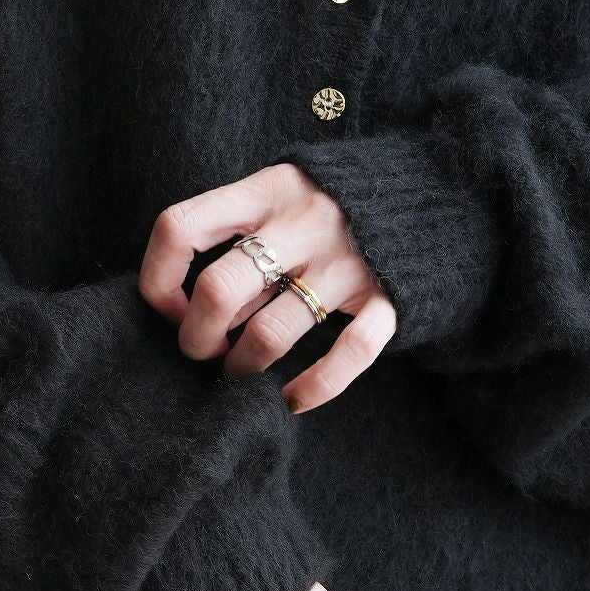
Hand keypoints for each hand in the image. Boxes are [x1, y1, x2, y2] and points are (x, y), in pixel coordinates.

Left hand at [138, 163, 396, 412]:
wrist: (430, 194)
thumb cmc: (335, 202)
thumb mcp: (282, 191)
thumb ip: (240, 228)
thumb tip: (187, 300)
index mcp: (267, 190)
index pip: (179, 229)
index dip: (159, 280)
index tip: (171, 309)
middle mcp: (303, 223)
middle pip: (218, 290)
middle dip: (196, 337)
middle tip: (202, 351)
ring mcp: (347, 263)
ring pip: (271, 332)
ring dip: (243, 366)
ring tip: (240, 371)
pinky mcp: (389, 298)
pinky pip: (349, 353)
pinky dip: (314, 388)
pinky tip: (293, 400)